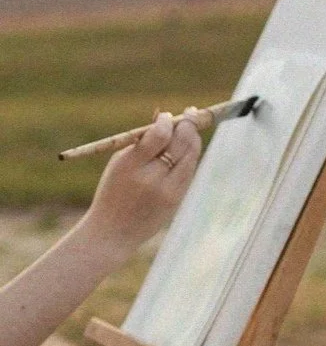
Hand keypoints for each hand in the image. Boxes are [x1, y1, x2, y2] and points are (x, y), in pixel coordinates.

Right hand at [83, 112, 201, 259]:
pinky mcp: (177, 200)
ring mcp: (168, 191)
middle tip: (191, 113)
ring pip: (191, 156)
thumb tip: (163, 117)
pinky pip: (189, 171)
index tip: (168, 116)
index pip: (159, 135)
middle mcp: (152, 178)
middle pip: (181, 143)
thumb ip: (141, 141)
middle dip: (188, 124)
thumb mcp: (120, 163)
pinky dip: (190, 157)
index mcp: (131, 165)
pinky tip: (188, 148)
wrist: (113, 232)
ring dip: (193, 139)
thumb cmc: (113, 191)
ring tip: (190, 129)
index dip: (167, 122)